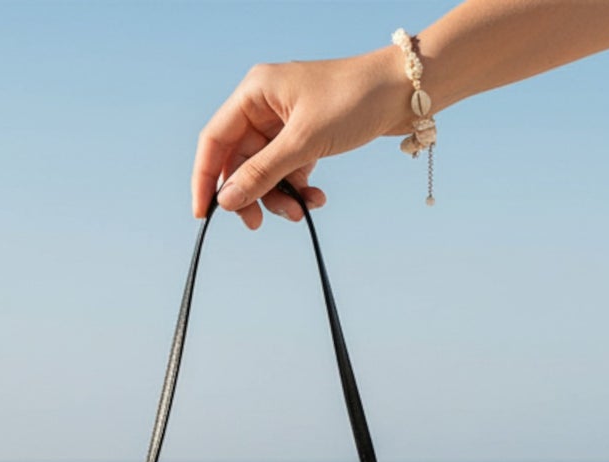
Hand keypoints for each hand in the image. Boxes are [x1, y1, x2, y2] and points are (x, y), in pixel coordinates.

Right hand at [191, 49, 413, 228]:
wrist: (403, 91)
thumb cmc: (353, 100)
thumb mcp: (304, 141)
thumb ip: (263, 172)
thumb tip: (227, 201)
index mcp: (254, 93)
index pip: (215, 140)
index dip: (205, 179)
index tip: (204, 215)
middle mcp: (265, 105)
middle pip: (240, 162)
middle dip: (253, 194)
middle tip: (259, 224)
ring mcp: (285, 122)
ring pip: (266, 171)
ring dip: (280, 196)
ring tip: (303, 212)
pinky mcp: (306, 136)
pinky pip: (289, 170)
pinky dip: (299, 188)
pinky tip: (317, 198)